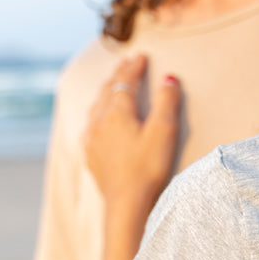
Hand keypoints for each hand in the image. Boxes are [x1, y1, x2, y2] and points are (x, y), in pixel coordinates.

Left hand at [84, 56, 181, 215]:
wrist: (126, 203)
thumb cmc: (147, 168)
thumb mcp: (163, 131)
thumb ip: (167, 102)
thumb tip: (169, 77)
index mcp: (118, 113)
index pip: (126, 82)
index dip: (134, 67)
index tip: (142, 56)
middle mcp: (100, 122)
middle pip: (108, 90)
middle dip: (118, 74)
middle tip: (125, 62)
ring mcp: (92, 140)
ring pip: (96, 106)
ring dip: (105, 91)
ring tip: (111, 83)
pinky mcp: (91, 156)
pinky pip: (89, 126)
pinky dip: (95, 113)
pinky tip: (95, 119)